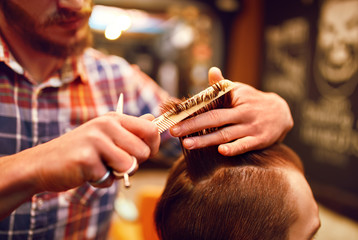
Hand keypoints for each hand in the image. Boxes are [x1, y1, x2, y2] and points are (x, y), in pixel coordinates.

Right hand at [28, 113, 159, 190]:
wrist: (42, 163)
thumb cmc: (81, 151)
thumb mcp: (106, 134)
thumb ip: (130, 129)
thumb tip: (153, 117)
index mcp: (114, 118)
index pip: (151, 129)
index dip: (153, 146)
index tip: (142, 155)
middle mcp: (106, 125)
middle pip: (144, 151)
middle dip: (134, 164)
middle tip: (114, 163)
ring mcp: (95, 140)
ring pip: (129, 165)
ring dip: (116, 174)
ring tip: (99, 166)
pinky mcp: (86, 158)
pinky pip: (109, 179)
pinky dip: (100, 182)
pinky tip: (86, 173)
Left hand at [170, 67, 292, 155]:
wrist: (283, 113)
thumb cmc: (254, 101)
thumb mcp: (240, 90)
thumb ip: (223, 85)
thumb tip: (212, 71)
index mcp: (235, 99)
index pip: (210, 103)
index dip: (191, 110)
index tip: (174, 115)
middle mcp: (243, 112)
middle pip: (214, 119)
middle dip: (192, 125)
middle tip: (174, 131)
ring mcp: (252, 127)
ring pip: (226, 134)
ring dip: (206, 140)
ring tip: (187, 144)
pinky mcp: (260, 140)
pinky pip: (245, 145)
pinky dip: (234, 148)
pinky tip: (221, 151)